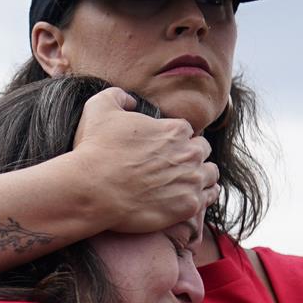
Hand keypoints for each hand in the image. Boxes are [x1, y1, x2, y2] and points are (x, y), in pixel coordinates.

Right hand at [70, 88, 218, 234]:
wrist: (92, 190)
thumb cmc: (95, 150)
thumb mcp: (99, 107)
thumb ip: (118, 96)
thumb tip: (130, 100)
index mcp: (176, 130)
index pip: (187, 132)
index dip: (175, 141)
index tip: (163, 151)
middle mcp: (190, 153)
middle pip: (202, 152)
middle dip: (190, 157)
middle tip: (173, 168)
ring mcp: (192, 181)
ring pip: (210, 175)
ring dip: (200, 177)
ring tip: (184, 184)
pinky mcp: (188, 206)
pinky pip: (206, 200)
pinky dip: (200, 199)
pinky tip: (187, 200)